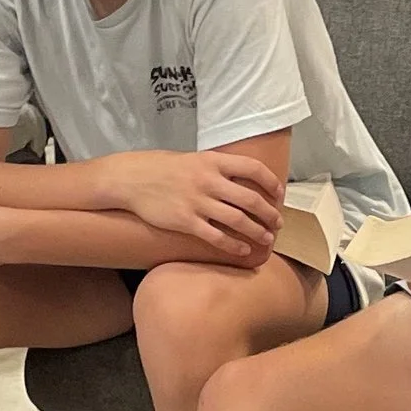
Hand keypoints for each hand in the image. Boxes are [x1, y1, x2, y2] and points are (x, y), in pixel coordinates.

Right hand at [107, 148, 282, 264]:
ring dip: (256, 231)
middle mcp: (208, 180)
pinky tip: (242, 250)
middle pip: (250, 199)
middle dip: (269, 214)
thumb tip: (242, 182)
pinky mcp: (185, 221)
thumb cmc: (163, 169)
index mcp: (212, 161)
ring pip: (238, 220)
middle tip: (278, 223)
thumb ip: (217, 169)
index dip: (271, 182)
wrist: (131, 179)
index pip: (253, 168)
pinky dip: (233, 245)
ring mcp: (197, 202)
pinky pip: (216, 236)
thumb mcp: (194, 160)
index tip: (279, 194)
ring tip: (266, 240)